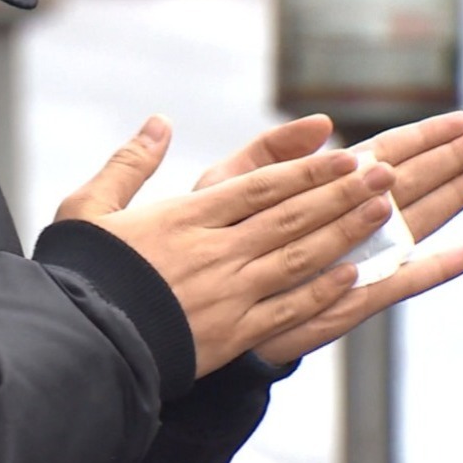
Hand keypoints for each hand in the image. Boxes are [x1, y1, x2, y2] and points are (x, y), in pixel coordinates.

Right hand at [56, 116, 396, 376]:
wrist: (77, 341)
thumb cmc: (78, 272)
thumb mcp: (89, 207)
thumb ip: (129, 163)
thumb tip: (159, 121)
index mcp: (183, 218)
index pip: (259, 187)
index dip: (307, 169)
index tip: (346, 153)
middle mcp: (214, 252)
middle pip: (290, 216)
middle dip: (341, 191)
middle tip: (385, 171)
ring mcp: (228, 294)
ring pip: (298, 256)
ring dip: (344, 231)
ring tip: (383, 209)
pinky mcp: (230, 334)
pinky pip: (288, 309)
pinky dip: (323, 290)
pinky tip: (354, 274)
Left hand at [193, 111, 462, 363]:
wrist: (195, 306)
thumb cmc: (211, 240)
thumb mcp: (230, 185)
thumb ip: (271, 153)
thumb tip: (322, 121)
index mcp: (320, 192)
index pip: (382, 157)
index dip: (423, 137)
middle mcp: (345, 225)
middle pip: (410, 184)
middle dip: (454, 159)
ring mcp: (351, 260)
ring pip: (413, 225)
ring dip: (454, 198)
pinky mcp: (345, 300)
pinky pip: (394, 284)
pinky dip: (431, 270)